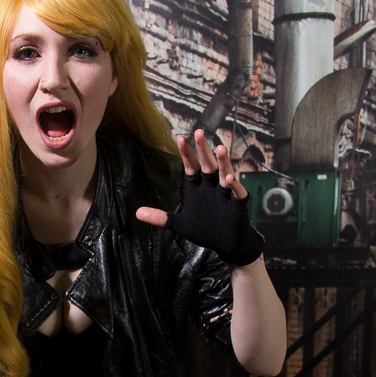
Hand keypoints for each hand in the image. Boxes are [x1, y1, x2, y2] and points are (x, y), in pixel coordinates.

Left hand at [136, 129, 263, 266]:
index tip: (180, 139)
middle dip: (204, 150)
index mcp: (199, 188)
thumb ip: (161, 217)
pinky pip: (238, 193)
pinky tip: (230, 179)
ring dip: (222, 162)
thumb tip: (137, 213)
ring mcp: (226, 194)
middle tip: (199, 132)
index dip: (187, 154)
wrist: (226, 243)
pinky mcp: (238, 204)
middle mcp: (212, 187)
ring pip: (225, 174)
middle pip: (208, 165)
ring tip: (219, 148)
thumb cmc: (205, 230)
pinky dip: (235, 186)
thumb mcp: (180, 224)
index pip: (191, 167)